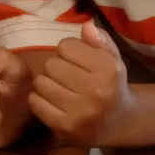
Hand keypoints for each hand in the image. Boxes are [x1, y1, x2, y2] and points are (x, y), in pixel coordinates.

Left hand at [29, 23, 130, 146]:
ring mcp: (80, 112)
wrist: (119, 123)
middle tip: (65, 75)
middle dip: (55, 66)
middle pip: (51, 64)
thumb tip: (85, 26)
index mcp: (109, 70)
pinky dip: (39, 99)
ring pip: (41, 83)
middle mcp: (96, 91)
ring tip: (59, 87)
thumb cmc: (112, 85)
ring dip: (46, 82)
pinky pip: (36, 103)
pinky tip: (52, 100)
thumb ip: (100, 40)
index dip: (67, 50)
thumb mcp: (112, 59)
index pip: (66, 46)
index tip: (75, 60)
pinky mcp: (65, 128)